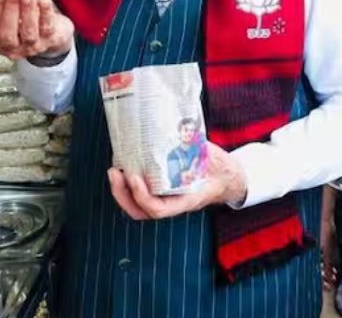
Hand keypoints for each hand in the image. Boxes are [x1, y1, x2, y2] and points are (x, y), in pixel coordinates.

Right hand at [0, 0, 73, 59]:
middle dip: (9, 10)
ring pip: (28, 32)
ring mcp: (34, 47)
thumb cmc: (24, 22)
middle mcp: (15, 50)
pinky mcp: (51, 40)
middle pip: (7, 35)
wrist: (54, 34)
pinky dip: (45, 13)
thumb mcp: (5, 20)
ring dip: (26, 9)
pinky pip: (47, 27)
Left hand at [108, 142, 247, 219]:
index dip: (143, 196)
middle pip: (141, 211)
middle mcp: (173, 203)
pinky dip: (128, 184)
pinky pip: (140, 194)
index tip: (134, 177)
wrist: (226, 177)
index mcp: (187, 199)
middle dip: (123, 194)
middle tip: (115, 172)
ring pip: (137, 206)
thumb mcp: (212, 157)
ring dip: (121, 190)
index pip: (159, 209)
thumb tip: (183, 131)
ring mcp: (166, 200)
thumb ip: (197, 147)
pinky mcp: (161, 192)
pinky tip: (124, 166)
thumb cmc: (219, 168)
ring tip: (115, 170)